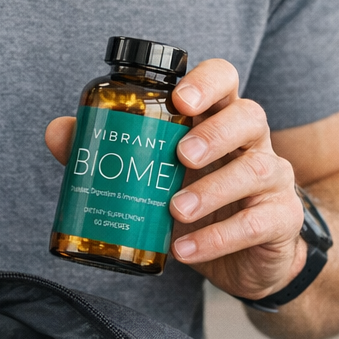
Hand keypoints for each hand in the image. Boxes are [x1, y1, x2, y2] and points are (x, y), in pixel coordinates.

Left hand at [45, 58, 304, 302]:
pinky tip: (186, 250)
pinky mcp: (281, 220)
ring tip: (175, 210)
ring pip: (258, 168)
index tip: (179, 99)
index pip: (224, 80)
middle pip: (250, 116)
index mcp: (219, 119)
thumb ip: (108, 149)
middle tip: (179, 155)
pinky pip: (258, 222)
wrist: (246, 259)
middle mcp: (252, 142)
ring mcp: (273, 179)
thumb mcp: (155, 173)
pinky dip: (219, 237)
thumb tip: (58, 132)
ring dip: (213, 189)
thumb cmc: (196, 199)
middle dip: (215, 133)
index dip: (206, 83)